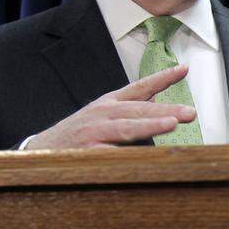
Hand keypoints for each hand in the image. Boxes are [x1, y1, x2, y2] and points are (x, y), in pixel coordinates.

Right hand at [25, 65, 197, 148]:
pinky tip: (145, 159)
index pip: (139, 87)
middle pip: (138, 108)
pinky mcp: (86, 153)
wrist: (38, 152)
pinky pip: (110, 154)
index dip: (162, 78)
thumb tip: (156, 94)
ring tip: (171, 125)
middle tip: (190, 113)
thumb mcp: (104, 115)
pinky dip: (127, 155)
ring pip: (126, 128)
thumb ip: (130, 107)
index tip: (184, 69)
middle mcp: (102, 114)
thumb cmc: (79, 135)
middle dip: (166, 109)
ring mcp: (93, 132)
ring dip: (150, 125)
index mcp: (110, 104)